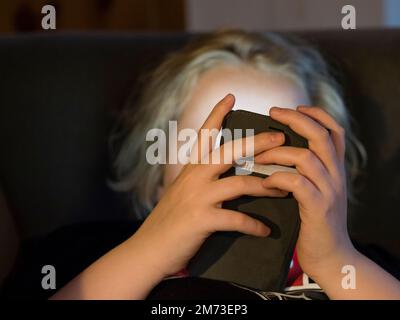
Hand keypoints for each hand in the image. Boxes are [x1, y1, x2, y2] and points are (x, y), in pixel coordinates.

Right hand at [131, 94, 286, 277]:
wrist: (149, 249)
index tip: (231, 97)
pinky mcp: (201, 219)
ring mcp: (197, 196)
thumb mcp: (183, 192)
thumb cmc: (170, 221)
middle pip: (229, 151)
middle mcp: (194, 177)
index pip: (205, 135)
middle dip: (257, 142)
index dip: (217, 114)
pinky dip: (253, 225)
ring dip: (265, 187)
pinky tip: (265, 230)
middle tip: (279, 136)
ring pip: (239, 183)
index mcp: (191, 169)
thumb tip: (228, 174)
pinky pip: (236, 219)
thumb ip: (201, 180)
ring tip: (284, 190)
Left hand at [256, 106, 354, 280]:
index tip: (294, 107)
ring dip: (276, 153)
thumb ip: (305, 170)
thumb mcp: (316, 190)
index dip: (316, 114)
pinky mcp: (318, 207)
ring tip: (257, 158)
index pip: (334, 130)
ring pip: (305, 157)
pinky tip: (264, 183)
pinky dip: (277, 178)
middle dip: (295, 119)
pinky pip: (296, 182)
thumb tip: (275, 150)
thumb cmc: (313, 220)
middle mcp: (336, 174)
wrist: (329, 256)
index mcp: (334, 168)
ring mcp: (329, 190)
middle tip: (272, 113)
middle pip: (320, 135)